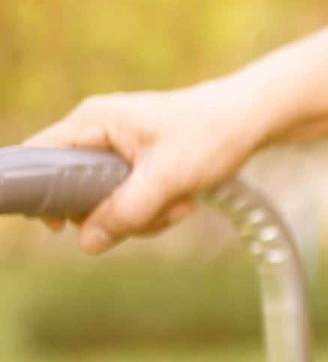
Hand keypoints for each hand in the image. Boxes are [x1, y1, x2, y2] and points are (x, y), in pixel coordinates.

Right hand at [25, 78, 276, 252]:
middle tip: (152, 213)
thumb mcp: (167, 178)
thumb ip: (126, 211)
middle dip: (114, 213)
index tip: (62, 225)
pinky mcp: (137, 163)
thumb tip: (88, 242)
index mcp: (93, 121)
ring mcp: (117, 148)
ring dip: (143, 215)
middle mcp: (98, 131)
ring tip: (180, 203)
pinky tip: (185, 201)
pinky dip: (156, 208)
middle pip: (74, 190)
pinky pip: (130, 199)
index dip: (42, 194)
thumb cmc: (213, 134)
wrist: (254, 118)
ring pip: (106, 201)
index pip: (38, 157)